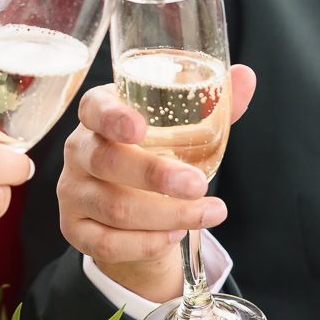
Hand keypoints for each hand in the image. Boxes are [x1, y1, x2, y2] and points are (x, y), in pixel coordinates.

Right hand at [56, 64, 257, 302]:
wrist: (132, 204)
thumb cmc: (156, 152)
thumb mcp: (180, 126)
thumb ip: (213, 103)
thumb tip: (246, 76)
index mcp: (99, 114)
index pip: (94, 109)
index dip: (113, 118)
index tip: (140, 128)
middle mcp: (79, 150)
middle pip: (107, 161)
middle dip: (156, 175)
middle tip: (199, 184)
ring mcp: (73, 192)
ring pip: (115, 208)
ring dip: (168, 214)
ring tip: (208, 213)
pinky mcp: (75, 229)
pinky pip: (107, 242)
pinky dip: (145, 243)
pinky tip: (174, 235)